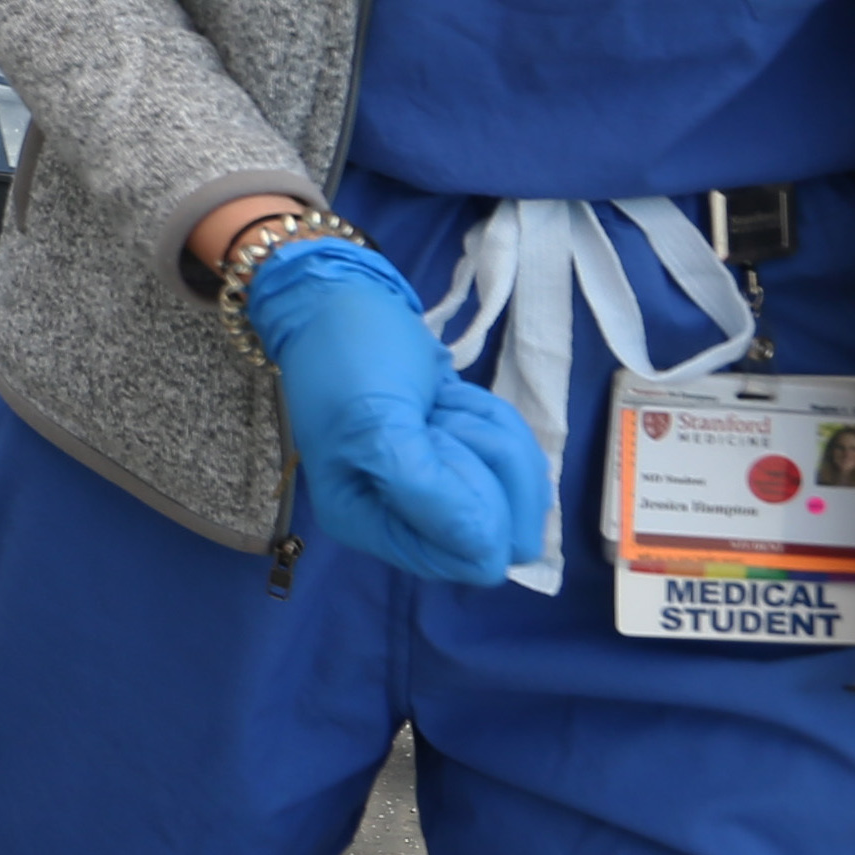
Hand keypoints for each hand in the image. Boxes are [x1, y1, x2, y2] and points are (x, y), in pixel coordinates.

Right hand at [247, 235, 548, 585]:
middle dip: (486, 458)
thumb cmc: (348, 358)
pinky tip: (450, 397)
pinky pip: (512, 454)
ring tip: (439, 400)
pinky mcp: (456, 452)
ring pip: (515, 487)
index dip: (476, 503)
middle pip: (502, 525)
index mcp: (371, 524)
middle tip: (435, 415)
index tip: (435, 443)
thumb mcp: (377, 425)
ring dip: (488, 431)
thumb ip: (429, 494)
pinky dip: (492, 418)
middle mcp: (405, 516)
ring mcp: (435, 485)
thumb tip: (491, 555)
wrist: (339, 296)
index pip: (468, 558)